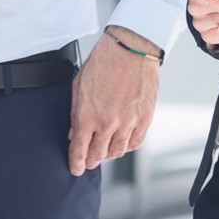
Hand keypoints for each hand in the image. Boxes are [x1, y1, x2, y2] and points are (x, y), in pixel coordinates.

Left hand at [67, 26, 160, 175]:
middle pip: (99, 155)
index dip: (77, 163)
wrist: (131, 49)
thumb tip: (73, 133)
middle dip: (92, 160)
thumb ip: (75, 113)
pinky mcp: (145, 119)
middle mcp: (108, 123)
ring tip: (106, 150)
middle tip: (90, 161)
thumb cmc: (104, 63)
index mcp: (87, 116)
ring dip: (110, 154)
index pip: (79, 150)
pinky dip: (128, 146)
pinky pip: (136, 142)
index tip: (76, 169)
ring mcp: (128, 122)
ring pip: (118, 151)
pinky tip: (122, 142)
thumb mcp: (79, 87)